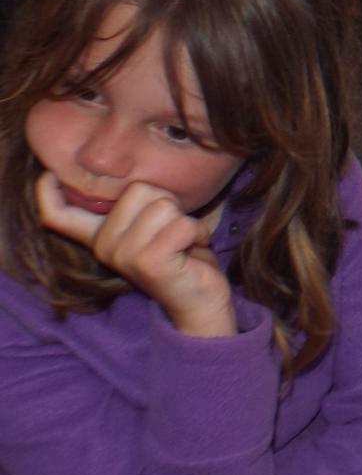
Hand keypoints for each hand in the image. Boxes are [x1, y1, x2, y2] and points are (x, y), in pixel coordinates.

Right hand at [36, 173, 233, 335]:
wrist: (201, 300)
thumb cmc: (181, 254)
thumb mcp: (151, 226)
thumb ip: (134, 207)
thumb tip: (128, 175)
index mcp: (99, 235)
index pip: (57, 215)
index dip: (47, 193)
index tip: (47, 175)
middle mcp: (104, 246)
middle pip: (139, 189)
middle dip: (168, 202)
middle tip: (172, 231)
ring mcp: (123, 255)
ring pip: (163, 205)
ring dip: (185, 220)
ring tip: (183, 242)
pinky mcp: (149, 262)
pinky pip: (182, 225)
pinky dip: (197, 232)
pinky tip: (193, 249)